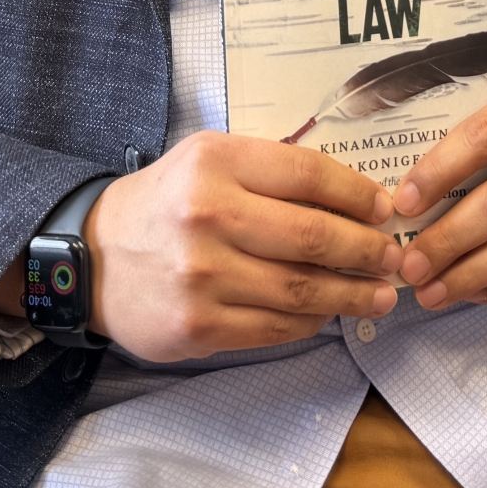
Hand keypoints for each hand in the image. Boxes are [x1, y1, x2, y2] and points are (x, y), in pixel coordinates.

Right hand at [80, 130, 401, 362]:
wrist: (93, 260)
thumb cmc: (165, 205)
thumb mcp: (207, 161)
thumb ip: (270, 172)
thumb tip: (354, 200)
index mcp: (215, 162)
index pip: (308, 174)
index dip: (358, 194)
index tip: (385, 210)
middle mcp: (208, 215)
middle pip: (314, 235)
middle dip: (367, 250)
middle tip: (393, 258)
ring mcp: (203, 275)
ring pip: (302, 288)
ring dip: (352, 295)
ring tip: (380, 295)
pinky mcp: (199, 325)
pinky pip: (276, 326)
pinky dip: (311, 321)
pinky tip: (328, 314)